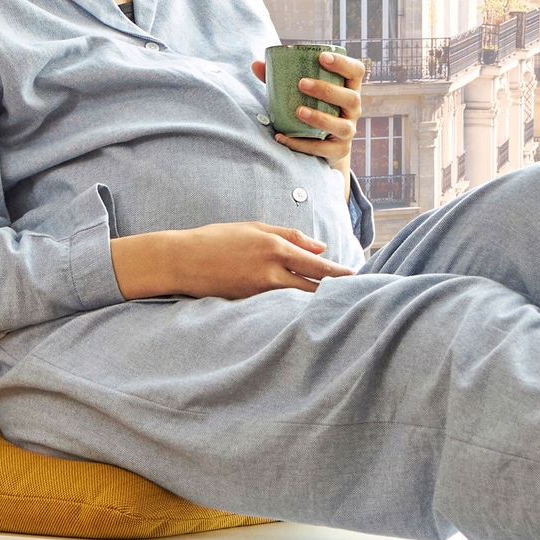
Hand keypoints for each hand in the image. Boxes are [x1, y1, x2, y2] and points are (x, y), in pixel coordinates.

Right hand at [154, 221, 354, 297]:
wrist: (182, 260)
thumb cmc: (217, 239)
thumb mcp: (255, 229)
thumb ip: (290, 237)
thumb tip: (321, 247)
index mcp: (275, 248)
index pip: (317, 265)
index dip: (339, 273)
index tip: (357, 277)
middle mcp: (271, 272)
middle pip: (313, 287)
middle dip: (335, 290)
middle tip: (357, 294)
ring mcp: (260, 291)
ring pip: (298, 300)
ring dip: (318, 301)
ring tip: (338, 303)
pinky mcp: (249, 304)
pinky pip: (279, 306)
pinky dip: (295, 307)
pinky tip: (306, 311)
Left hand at [251, 51, 366, 173]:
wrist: (321, 145)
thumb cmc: (312, 108)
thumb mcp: (301, 92)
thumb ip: (280, 78)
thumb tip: (255, 64)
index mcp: (347, 88)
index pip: (355, 71)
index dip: (343, 63)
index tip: (321, 57)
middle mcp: (353, 109)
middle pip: (351, 98)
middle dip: (327, 90)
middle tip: (302, 84)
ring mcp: (348, 131)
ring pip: (343, 126)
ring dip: (320, 118)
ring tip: (298, 111)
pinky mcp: (339, 150)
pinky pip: (323, 149)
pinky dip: (302, 143)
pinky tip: (282, 137)